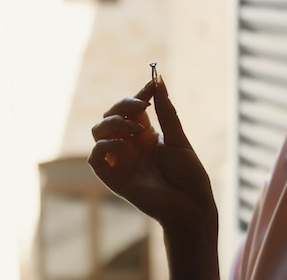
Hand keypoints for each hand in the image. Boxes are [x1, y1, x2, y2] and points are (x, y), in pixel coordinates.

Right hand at [89, 76, 216, 229]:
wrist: (191, 205)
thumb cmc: (188, 174)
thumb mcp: (178, 138)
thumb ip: (166, 111)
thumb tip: (158, 81)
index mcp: (145, 134)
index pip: (132, 108)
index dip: (138, 95)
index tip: (150, 86)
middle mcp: (129, 145)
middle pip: (112, 115)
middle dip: (124, 105)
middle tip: (143, 106)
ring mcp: (120, 160)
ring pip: (99, 131)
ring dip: (114, 123)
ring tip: (137, 129)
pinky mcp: (113, 178)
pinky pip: (96, 157)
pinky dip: (105, 145)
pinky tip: (123, 144)